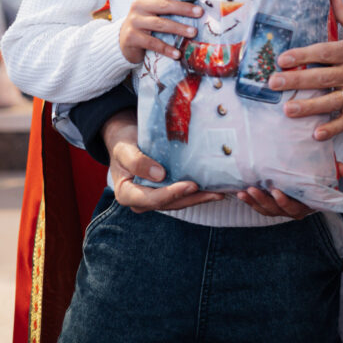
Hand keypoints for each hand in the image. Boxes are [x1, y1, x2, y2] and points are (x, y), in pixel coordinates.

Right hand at [103, 109, 223, 212]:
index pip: (151, 199)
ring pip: (179, 201)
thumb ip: (137, 162)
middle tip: (214, 192)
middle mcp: (141, 200)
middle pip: (169, 203)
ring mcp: (154, 196)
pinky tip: (213, 188)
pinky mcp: (164, 190)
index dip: (172, 194)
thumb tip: (159, 175)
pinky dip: (197, 192)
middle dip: (193, 199)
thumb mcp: (125, 149)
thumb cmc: (123, 143)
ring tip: (219, 192)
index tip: (190, 186)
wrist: (125, 139)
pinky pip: (181, 194)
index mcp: (127, 193)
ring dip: (199, 198)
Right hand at [119, 0, 201, 64]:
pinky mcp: (132, 37)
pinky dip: (166, 49)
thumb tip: (197, 5)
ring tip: (193, 32)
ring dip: (178, 28)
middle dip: (183, 8)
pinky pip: (152, 43)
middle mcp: (138, 6)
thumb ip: (168, 5)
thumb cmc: (145, 22)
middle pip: (164, 5)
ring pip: (160, 24)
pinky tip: (177, 54)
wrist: (123, 40)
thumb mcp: (153, 9)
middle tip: (200, 12)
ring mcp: (134, 21)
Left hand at [236, 163, 342, 218]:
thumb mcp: (327, 171)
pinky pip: (260, 207)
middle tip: (255, 189)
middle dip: (266, 201)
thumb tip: (342, 168)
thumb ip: (335, 170)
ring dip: (255, 201)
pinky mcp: (271, 205)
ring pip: (268, 210)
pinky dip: (250, 202)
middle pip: (279, 210)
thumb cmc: (317, 174)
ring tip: (245, 191)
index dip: (286, 202)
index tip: (278, 192)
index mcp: (309, 203)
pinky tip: (240, 194)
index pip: (298, 207)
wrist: (307, 176)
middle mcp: (295, 209)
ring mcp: (282, 209)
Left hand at [267, 0, 342, 138]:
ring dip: (308, 107)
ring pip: (330, 101)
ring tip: (287, 110)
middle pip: (322, 77)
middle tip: (273, 82)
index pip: (325, 52)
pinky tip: (316, 134)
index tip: (283, 58)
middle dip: (296, 81)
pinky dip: (332, 129)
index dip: (303, 55)